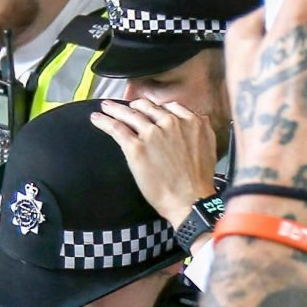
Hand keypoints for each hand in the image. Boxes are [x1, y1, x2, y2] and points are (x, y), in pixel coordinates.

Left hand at [91, 96, 217, 222]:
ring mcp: (152, 133)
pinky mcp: (136, 146)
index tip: (148, 109)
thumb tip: (197, 119)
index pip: (168, 106)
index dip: (156, 108)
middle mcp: (171, 122)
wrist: (189, 200)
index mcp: (191, 121)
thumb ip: (200, 128)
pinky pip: (116, 128)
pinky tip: (96, 118)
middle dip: (135, 106)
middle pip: (147, 107)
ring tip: (106, 107)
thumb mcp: (210, 146)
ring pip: (129, 114)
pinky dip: (104, 121)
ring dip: (114, 109)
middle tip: (125, 108)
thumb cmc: (199, 180)